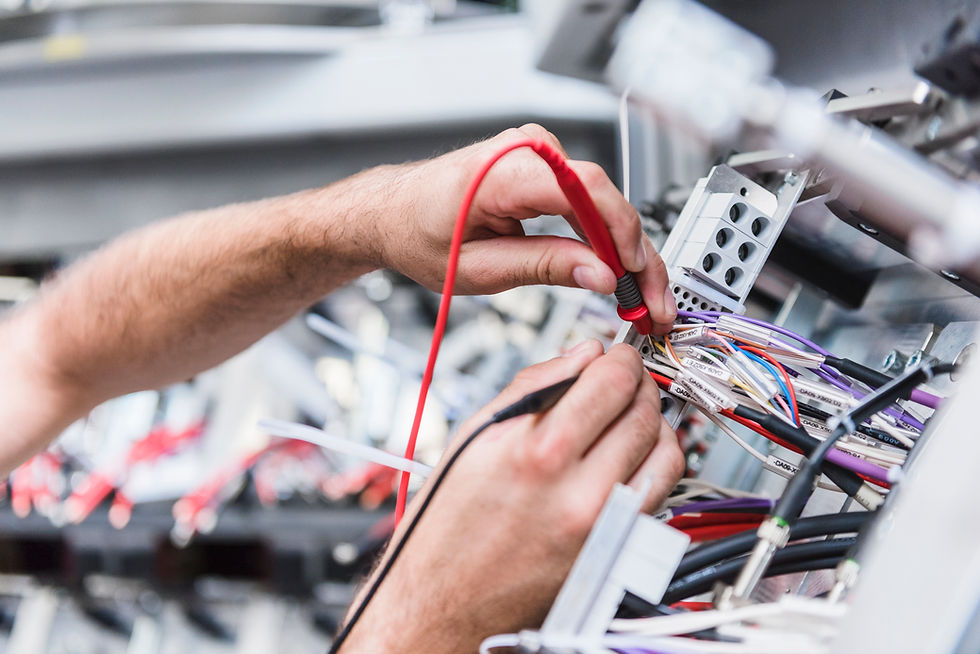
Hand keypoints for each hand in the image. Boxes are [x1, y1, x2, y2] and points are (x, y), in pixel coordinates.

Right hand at [340, 340, 683, 652]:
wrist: (444, 598)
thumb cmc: (448, 522)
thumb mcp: (476, 434)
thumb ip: (536, 384)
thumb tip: (581, 354)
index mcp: (539, 453)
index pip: (611, 381)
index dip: (620, 356)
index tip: (615, 353)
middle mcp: (579, 492)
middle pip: (644, 411)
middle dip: (638, 382)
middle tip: (624, 376)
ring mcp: (604, 526)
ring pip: (666, 451)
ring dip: (655, 419)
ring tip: (632, 411)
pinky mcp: (615, 550)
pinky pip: (661, 493)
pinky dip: (656, 461)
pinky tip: (633, 451)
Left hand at [377, 124, 676, 333]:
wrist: (393, 212)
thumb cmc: (418, 233)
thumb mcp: (477, 268)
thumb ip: (542, 266)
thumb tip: (601, 274)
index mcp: (501, 169)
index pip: (583, 190)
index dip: (620, 233)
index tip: (636, 274)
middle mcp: (526, 149)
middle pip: (603, 198)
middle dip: (635, 253)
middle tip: (652, 301)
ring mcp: (538, 154)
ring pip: (603, 202)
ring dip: (627, 250)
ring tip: (642, 296)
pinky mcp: (545, 168)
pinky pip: (588, 201)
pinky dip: (606, 237)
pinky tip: (620, 270)